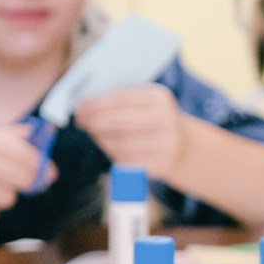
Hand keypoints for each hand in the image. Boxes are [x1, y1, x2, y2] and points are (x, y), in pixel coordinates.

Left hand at [74, 84, 191, 179]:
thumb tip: (85, 109)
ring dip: (102, 139)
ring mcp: (165, 144)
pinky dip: (113, 153)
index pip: (121, 99)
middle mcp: (166, 120)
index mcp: (159, 98)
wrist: (183, 146)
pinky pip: (127, 160)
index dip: (96, 104)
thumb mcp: (145, 103)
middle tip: (82, 122)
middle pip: (120, 121)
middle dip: (95, 122)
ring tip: (97, 134)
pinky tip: (111, 147)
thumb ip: (120, 102)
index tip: (80, 109)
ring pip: (120, 143)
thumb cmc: (153, 120)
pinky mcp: (160, 164)